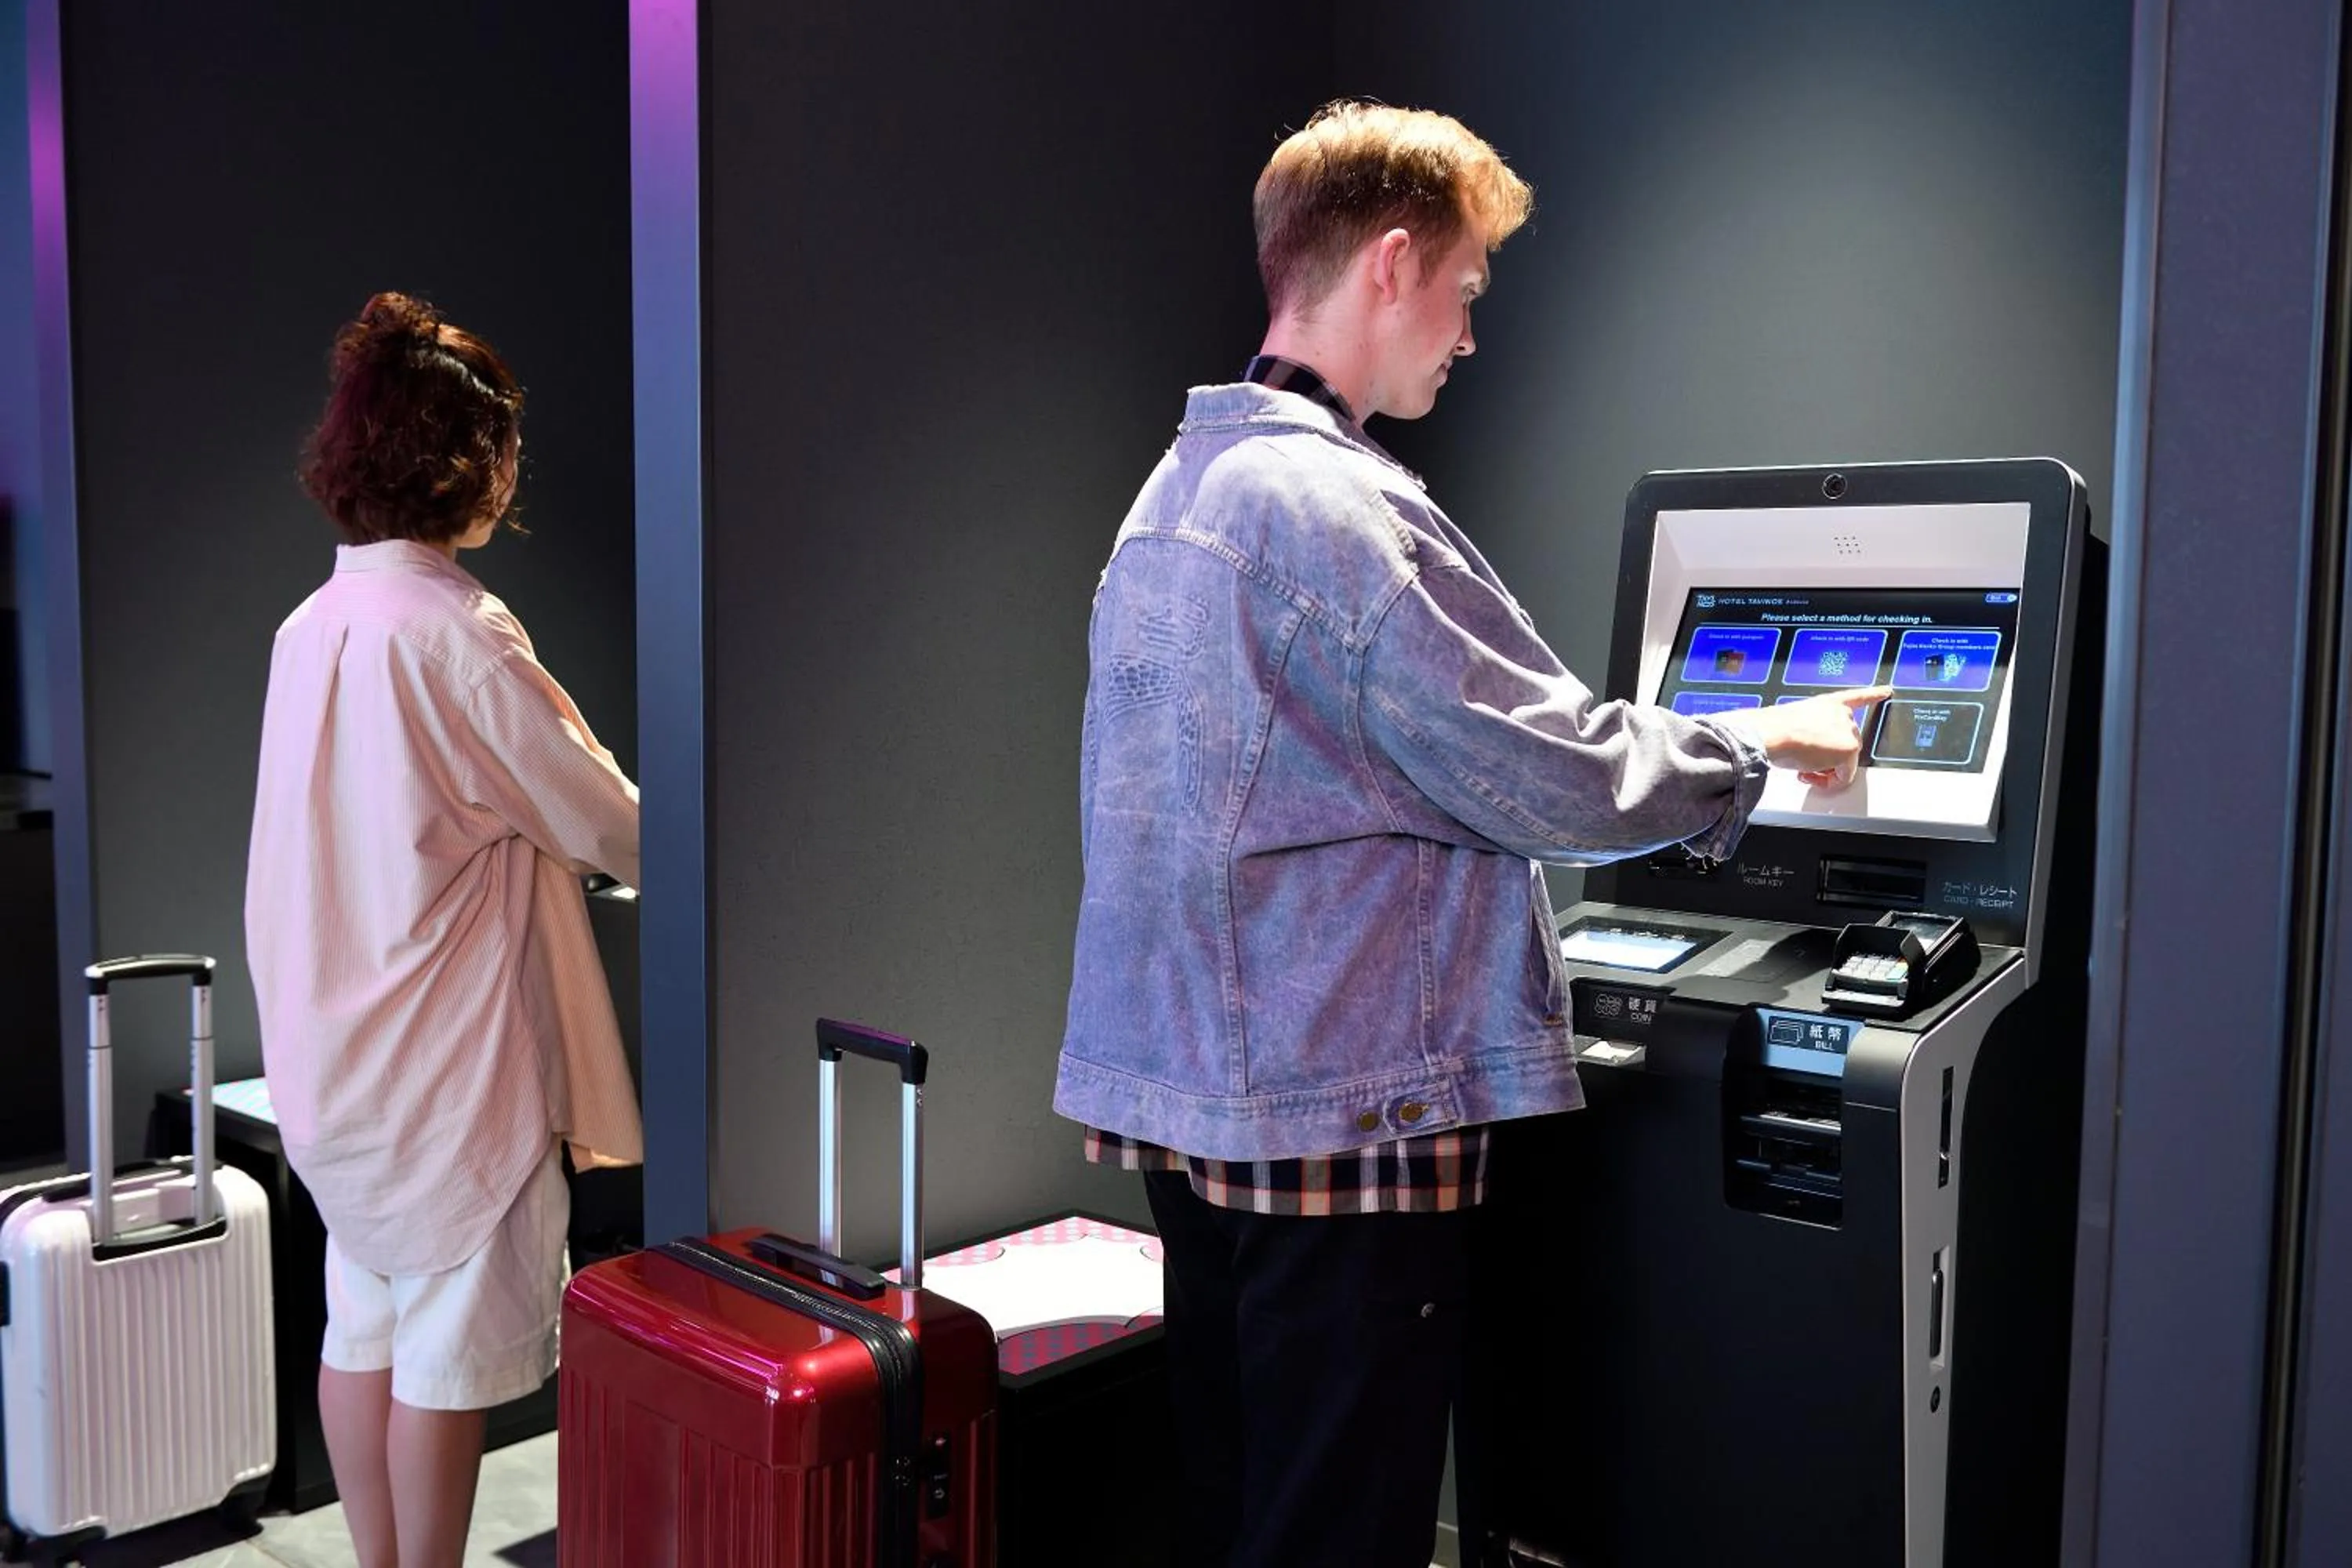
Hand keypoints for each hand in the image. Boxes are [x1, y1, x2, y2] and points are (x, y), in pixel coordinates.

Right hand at [1713, 686, 1891, 788]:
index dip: (1873, 694)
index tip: (1887, 691)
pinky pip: (1846, 775)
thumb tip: (1810, 751)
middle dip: (1828, 759)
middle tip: (1807, 765)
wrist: (1772, 733)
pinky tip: (1820, 781)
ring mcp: (1848, 731)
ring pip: (1845, 762)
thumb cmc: (1775, 729)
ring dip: (1826, 772)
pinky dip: (1832, 782)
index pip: (1855, 697)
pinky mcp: (1848, 749)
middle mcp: (1843, 715)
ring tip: (1805, 769)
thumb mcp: (1796, 723)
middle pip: (1846, 744)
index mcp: (1828, 704)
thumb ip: (1811, 732)